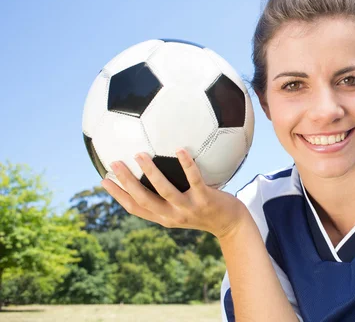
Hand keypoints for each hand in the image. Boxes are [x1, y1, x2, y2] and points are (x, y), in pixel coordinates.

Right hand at [101, 148, 245, 238]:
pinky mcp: (205, 200)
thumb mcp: (183, 206)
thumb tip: (155, 171)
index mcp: (163, 217)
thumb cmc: (205, 210)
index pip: (135, 207)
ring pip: (165, 191)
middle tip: (114, 163)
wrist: (231, 225)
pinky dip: (187, 165)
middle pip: (143, 200)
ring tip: (139, 155)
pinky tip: (180, 149)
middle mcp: (172, 215)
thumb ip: (168, 194)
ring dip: (151, 173)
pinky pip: (194, 180)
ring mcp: (188, 208)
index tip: (104, 179)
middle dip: (126, 182)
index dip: (118, 195)